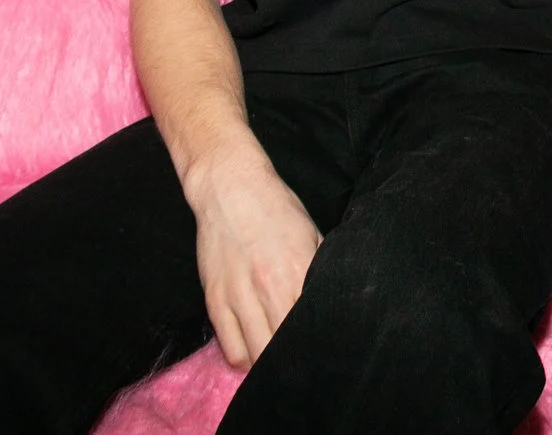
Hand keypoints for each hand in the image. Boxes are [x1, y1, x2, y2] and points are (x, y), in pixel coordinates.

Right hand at [185, 149, 321, 369]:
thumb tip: (336, 301)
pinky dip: (244, 357)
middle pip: (285, 347)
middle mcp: (269, 287)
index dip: (320, 343)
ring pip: (258, 355)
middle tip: (304, 362)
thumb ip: (320, 270)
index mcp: (299, 269)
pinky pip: (231, 348)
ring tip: (278, 359)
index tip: (326, 352)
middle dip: (297, 359)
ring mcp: (239, 296)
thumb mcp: (311, 234)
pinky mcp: (215, 300)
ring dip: (270, 363)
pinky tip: (253, 349)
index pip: (313, 324)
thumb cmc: (276, 209)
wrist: (230, 187)